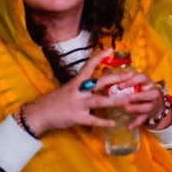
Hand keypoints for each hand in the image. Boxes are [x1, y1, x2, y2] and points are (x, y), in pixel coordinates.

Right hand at [21, 49, 158, 136]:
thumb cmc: (56, 100)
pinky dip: (103, 121)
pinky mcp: (77, 117)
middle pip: (99, 82)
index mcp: (77, 81)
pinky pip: (93, 120)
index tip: (111, 49)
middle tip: (131, 75)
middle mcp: (79, 91)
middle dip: (116, 78)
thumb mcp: (70, 88)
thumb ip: (84, 85)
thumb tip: (101, 79)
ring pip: (98, 100)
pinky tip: (113, 122)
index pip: (89, 65)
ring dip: (114, 100)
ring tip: (127, 99)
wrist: (40, 113)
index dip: (100, 56)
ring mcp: (78, 104)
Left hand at [103, 68, 171, 129]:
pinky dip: (136, 123)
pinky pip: (143, 119)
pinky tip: (129, 126)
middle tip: (126, 98)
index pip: (142, 77)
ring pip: (147, 106)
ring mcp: (151, 104)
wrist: (153, 102)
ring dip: (137, 108)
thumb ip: (120, 77)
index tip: (120, 85)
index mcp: (146, 82)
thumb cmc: (138, 89)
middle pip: (150, 93)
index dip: (132, 81)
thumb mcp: (132, 81)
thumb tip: (104, 70)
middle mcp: (152, 92)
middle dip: (138, 96)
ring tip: (126, 108)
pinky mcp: (148, 114)